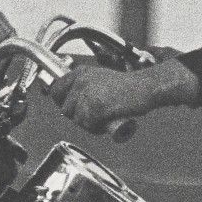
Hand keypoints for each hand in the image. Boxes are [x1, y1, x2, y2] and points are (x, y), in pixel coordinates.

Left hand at [52, 56, 193, 137]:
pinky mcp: (95, 108)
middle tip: (93, 116)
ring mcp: (87, 94)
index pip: (55, 89)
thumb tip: (68, 102)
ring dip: (89, 124)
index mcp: (80, 72)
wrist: (146, 88)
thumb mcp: (100, 79)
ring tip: (104, 118)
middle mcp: (80, 81)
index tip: (70, 108)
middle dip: (77, 116)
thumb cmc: (127, 87)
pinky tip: (107, 122)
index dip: (61, 102)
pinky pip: (87, 125)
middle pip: (65, 109)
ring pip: (76, 120)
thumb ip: (84, 86)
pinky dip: (97, 129)